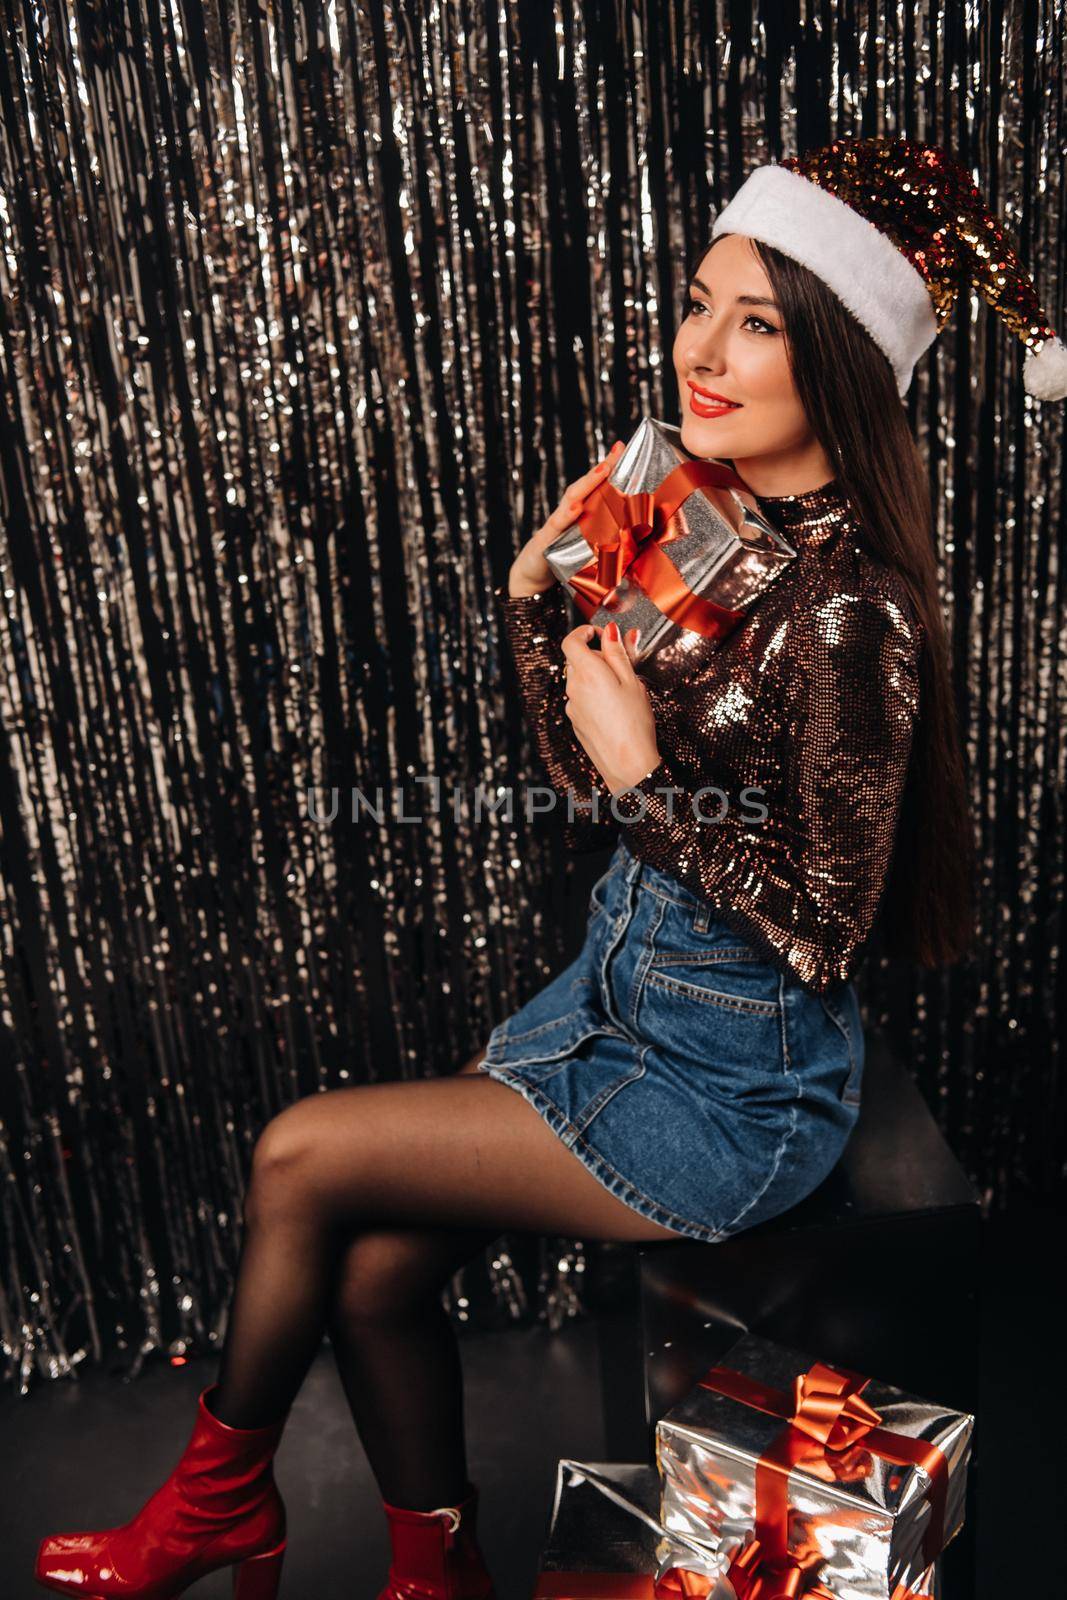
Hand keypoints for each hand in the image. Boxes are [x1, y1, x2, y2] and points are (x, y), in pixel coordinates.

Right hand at [508, 440, 624, 597]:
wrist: (532, 579)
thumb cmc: (563, 563)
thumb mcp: (588, 550)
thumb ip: (607, 541)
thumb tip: (638, 536)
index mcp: (579, 516)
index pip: (595, 488)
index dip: (608, 468)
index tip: (622, 448)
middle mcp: (567, 515)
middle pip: (584, 487)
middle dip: (601, 469)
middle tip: (617, 452)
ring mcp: (555, 526)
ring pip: (571, 501)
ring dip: (587, 485)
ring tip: (603, 470)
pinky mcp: (544, 543)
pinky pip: (556, 527)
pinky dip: (566, 517)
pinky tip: (577, 507)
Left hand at [562, 619, 660, 795]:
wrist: (627, 764)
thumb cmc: (634, 723)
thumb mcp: (632, 682)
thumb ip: (618, 654)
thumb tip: (609, 632)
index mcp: (588, 673)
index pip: (571, 641)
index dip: (584, 633)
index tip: (600, 634)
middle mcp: (574, 688)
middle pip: (576, 660)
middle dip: (596, 657)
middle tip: (622, 666)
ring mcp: (572, 706)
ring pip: (579, 680)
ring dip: (595, 677)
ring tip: (621, 691)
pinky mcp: (575, 721)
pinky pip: (581, 699)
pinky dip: (593, 695)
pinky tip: (614, 709)